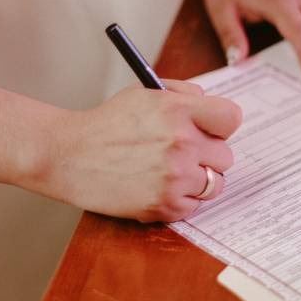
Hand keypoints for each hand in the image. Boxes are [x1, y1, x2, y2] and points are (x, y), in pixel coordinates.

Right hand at [38, 80, 241, 222]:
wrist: (68, 156)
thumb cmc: (106, 124)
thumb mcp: (143, 94)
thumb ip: (181, 94)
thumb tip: (207, 102)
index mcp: (178, 110)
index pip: (231, 118)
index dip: (221, 125)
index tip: (210, 130)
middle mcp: (181, 143)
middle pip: (226, 156)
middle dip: (208, 155)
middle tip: (183, 154)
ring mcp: (174, 177)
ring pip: (215, 184)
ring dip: (198, 180)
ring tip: (172, 173)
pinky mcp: (164, 205)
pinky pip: (194, 206)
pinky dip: (180, 200)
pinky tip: (158, 188)